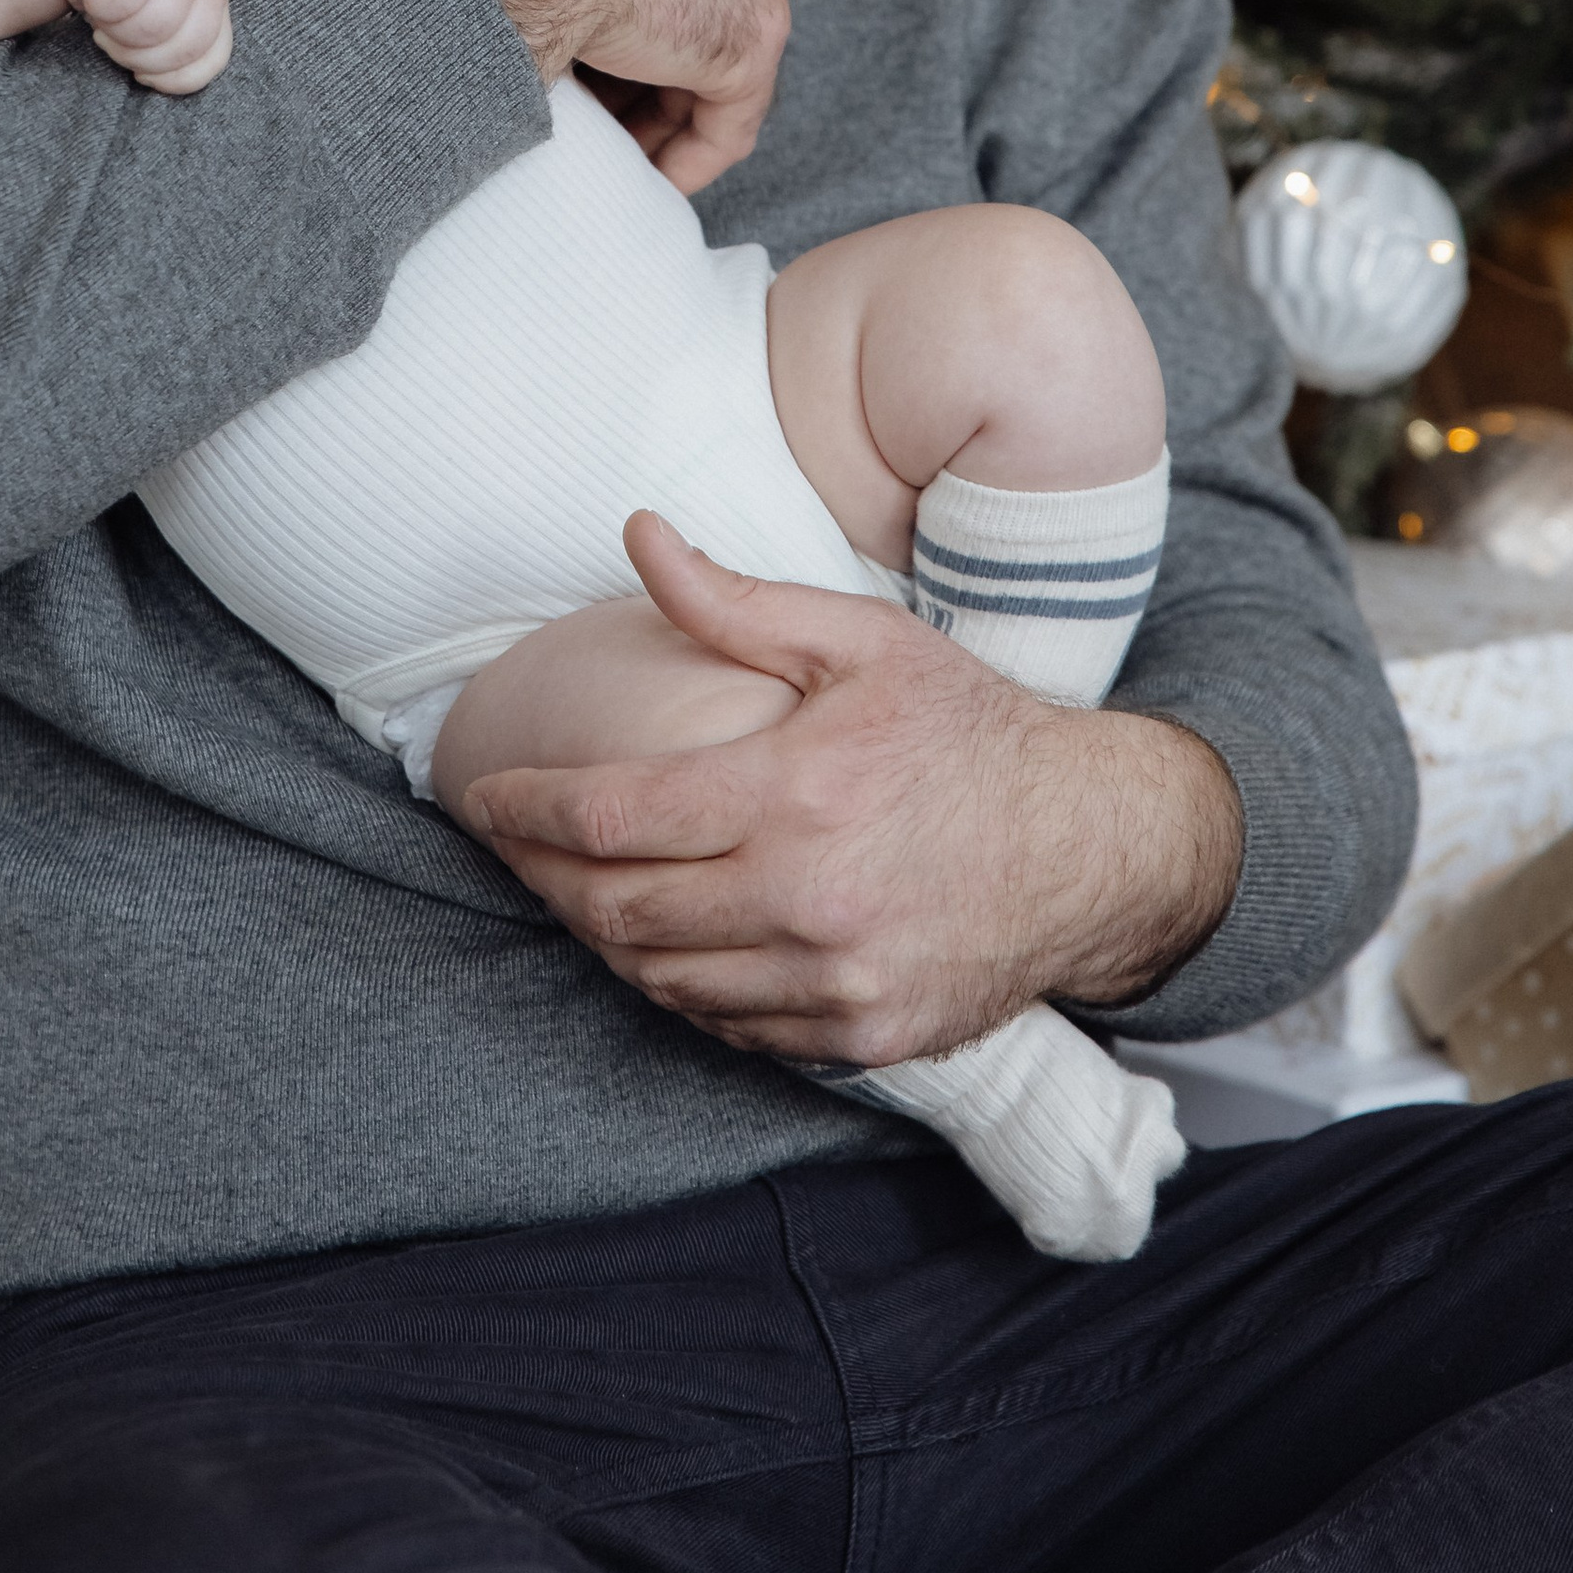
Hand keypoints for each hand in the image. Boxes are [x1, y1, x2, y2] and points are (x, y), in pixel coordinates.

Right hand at [56, 0, 232, 94]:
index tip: (141, 71)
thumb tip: (163, 83)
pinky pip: (119, 1)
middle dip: (135, 56)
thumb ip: (176, 49)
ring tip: (105, 13)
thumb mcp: (158, 22)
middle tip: (113, 36)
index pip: (211, 61)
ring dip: (113, 30)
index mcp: (215, 2)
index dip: (170, 78)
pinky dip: (97, 2)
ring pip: (150, 27)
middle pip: (180, 49)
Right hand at [373, 0, 789, 193]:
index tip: (584, 78)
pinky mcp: (748, 39)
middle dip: (647, 85)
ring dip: (662, 128)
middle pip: (696, 25)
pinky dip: (688, 160)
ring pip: (711, 77)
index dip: (624, 35)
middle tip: (598, 131)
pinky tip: (648, 187)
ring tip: (611, 165)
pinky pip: (727, 122)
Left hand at [458, 514, 1243, 1062]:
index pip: (608, 818)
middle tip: (509, 844)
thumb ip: (735, 601)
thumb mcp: (858, 640)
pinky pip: (729, 1025)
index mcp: (792, 791)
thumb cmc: (966, 728)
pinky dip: (679, 987)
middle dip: (541, 876)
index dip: (524, 810)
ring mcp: (834, 981)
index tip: (480, 794)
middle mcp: (807, 898)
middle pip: (616, 909)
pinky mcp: (861, 1037)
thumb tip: (639, 535)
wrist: (1092, 846)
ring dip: (601, 937)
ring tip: (573, 887)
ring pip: (662, 979)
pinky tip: (664, 942)